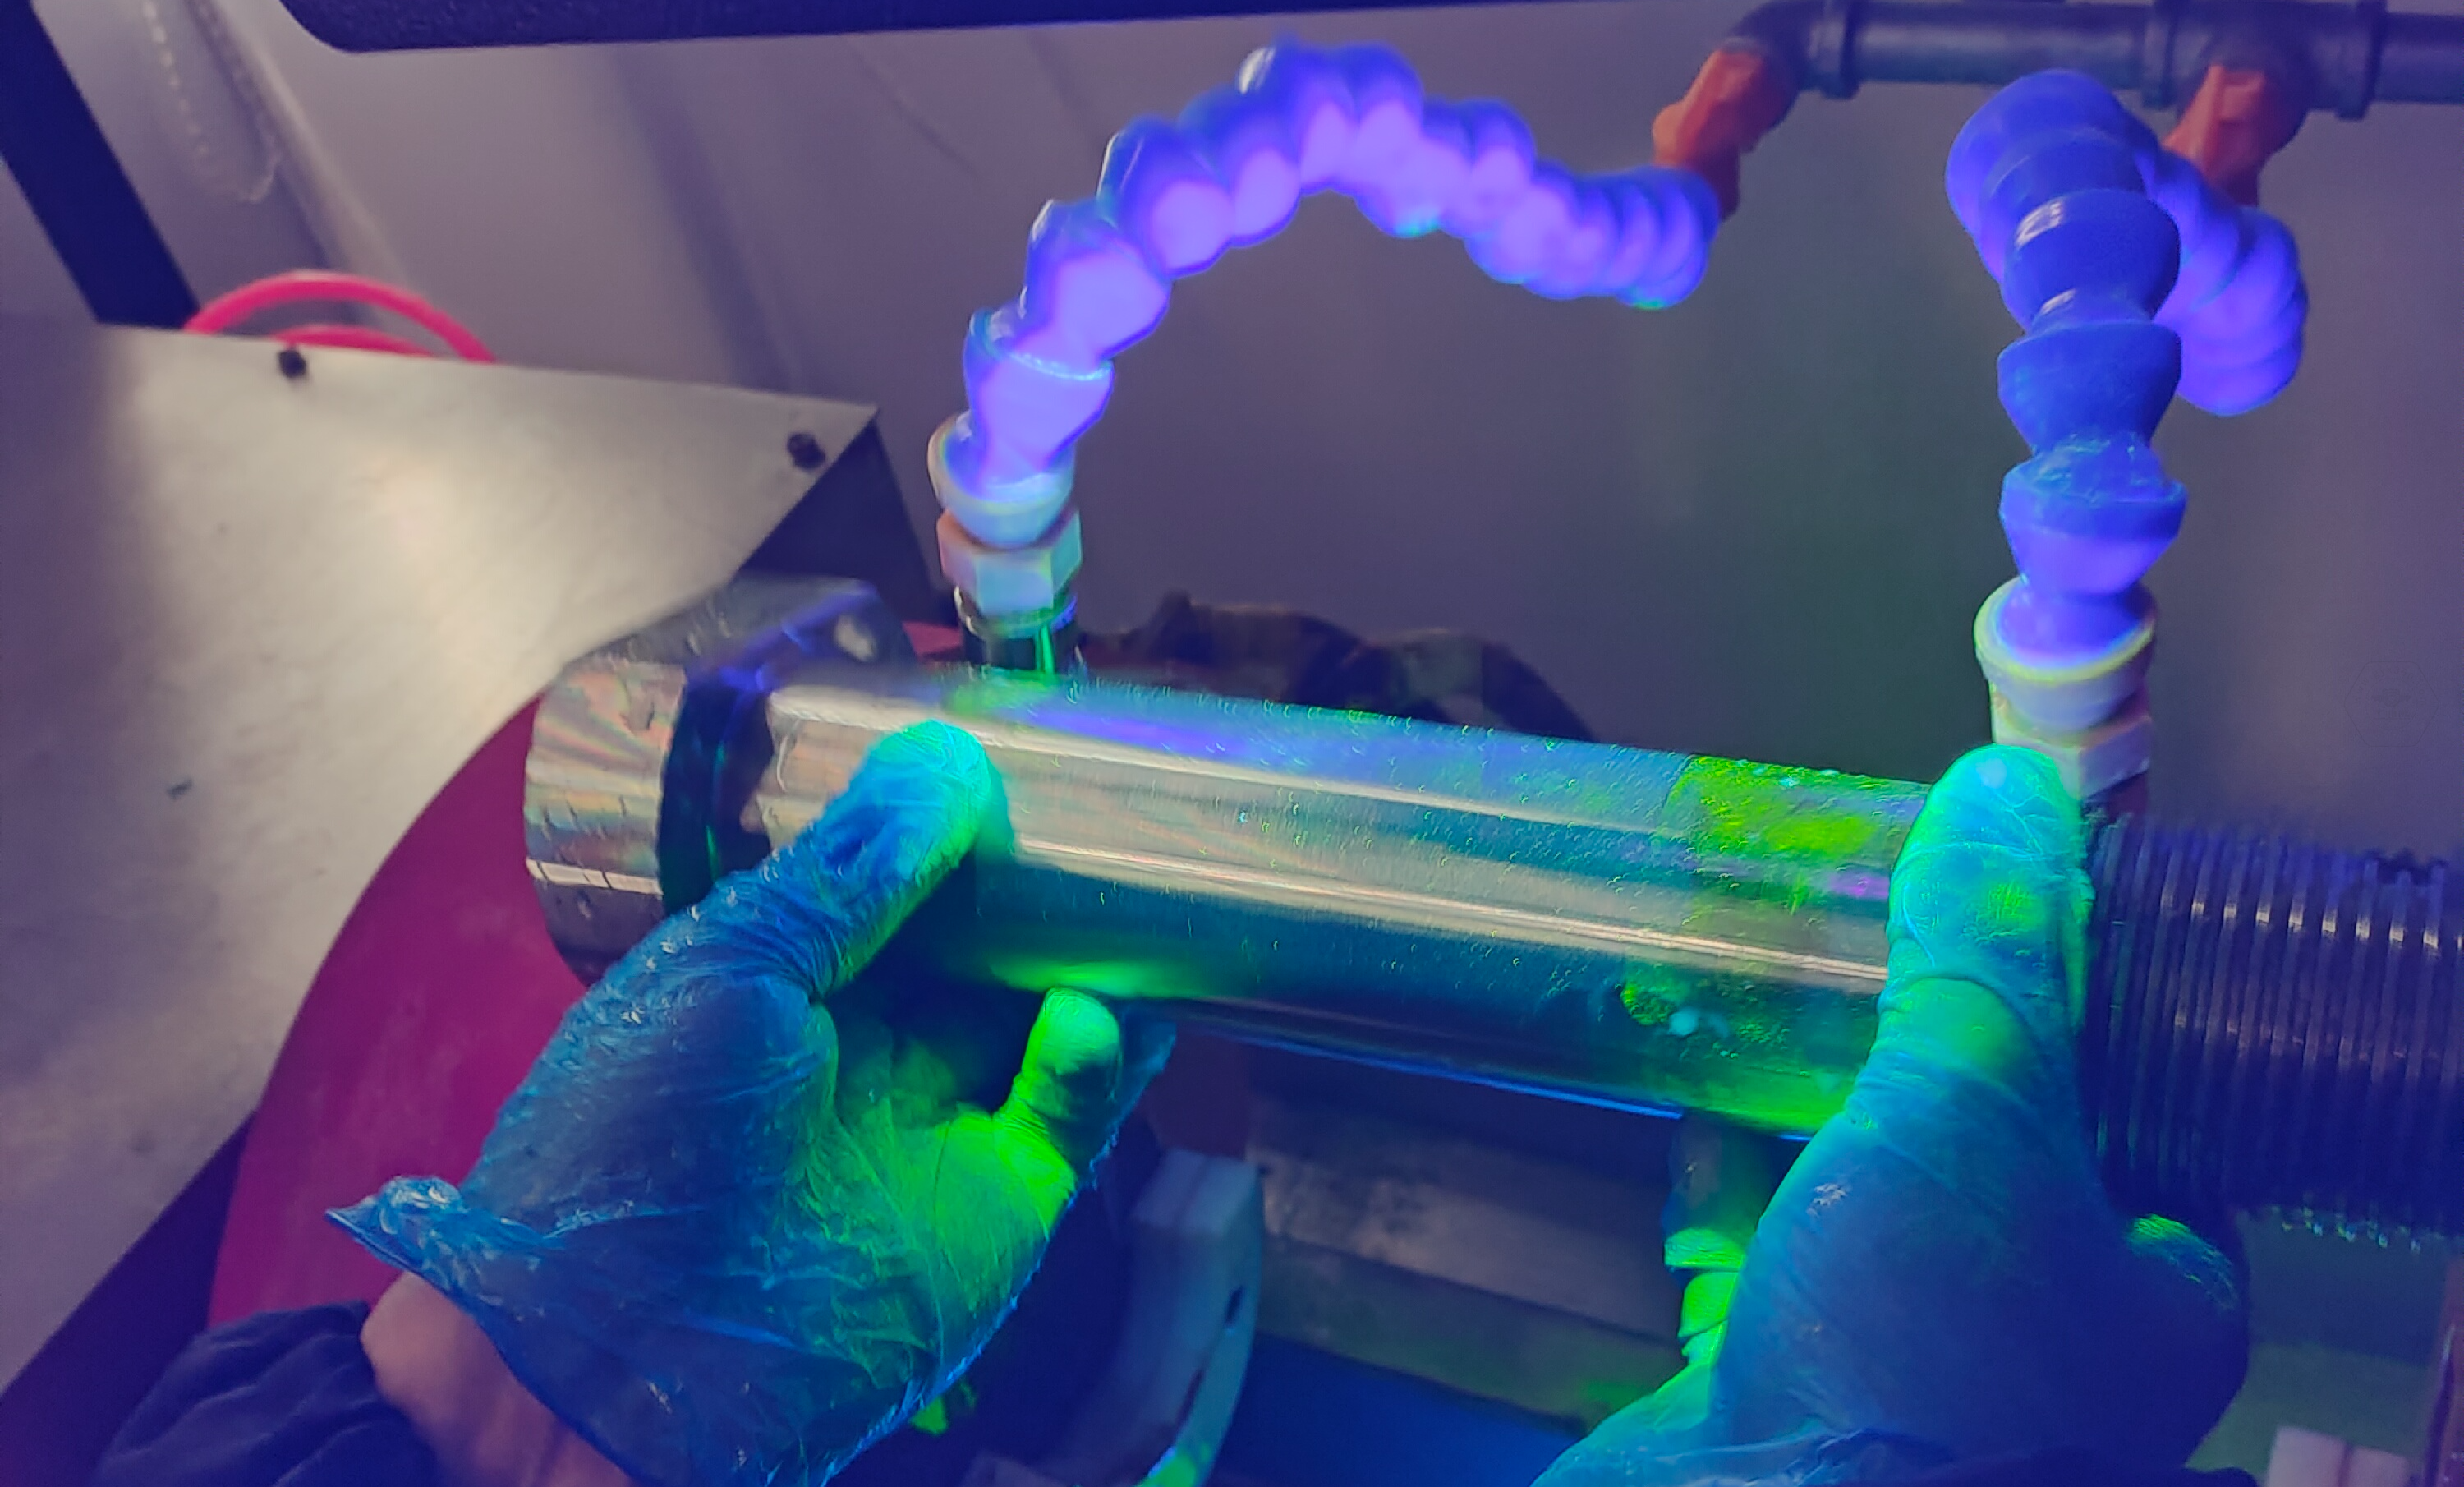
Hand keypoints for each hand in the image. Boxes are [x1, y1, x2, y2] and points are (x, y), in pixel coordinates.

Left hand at [336, 723, 1170, 1486]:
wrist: (620, 1362)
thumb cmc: (634, 1146)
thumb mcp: (727, 968)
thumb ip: (848, 873)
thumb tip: (945, 763)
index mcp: (785, 983)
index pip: (894, 884)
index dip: (952, 824)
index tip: (1016, 755)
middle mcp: (869, 1051)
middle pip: (986, 946)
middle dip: (1042, 886)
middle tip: (1101, 816)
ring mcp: (938, 1129)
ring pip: (1047, 1024)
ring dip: (1091, 963)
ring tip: (1131, 905)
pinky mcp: (999, 1211)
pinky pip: (1073, 1118)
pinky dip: (1098, 1060)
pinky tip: (1092, 1016)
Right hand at [1541, 747, 2248, 1482]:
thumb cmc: (1911, 1350)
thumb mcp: (1971, 1109)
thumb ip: (1988, 954)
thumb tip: (2003, 795)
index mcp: (2154, 1293)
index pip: (2144, 1109)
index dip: (2077, 1004)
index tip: (2004, 915)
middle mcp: (2047, 1340)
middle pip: (1991, 1142)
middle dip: (1912, 1038)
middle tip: (1861, 932)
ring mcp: (1909, 1368)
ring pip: (1868, 1195)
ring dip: (1811, 1100)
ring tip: (1764, 985)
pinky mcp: (1789, 1382)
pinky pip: (1774, 1251)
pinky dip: (1735, 1179)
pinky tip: (1694, 1103)